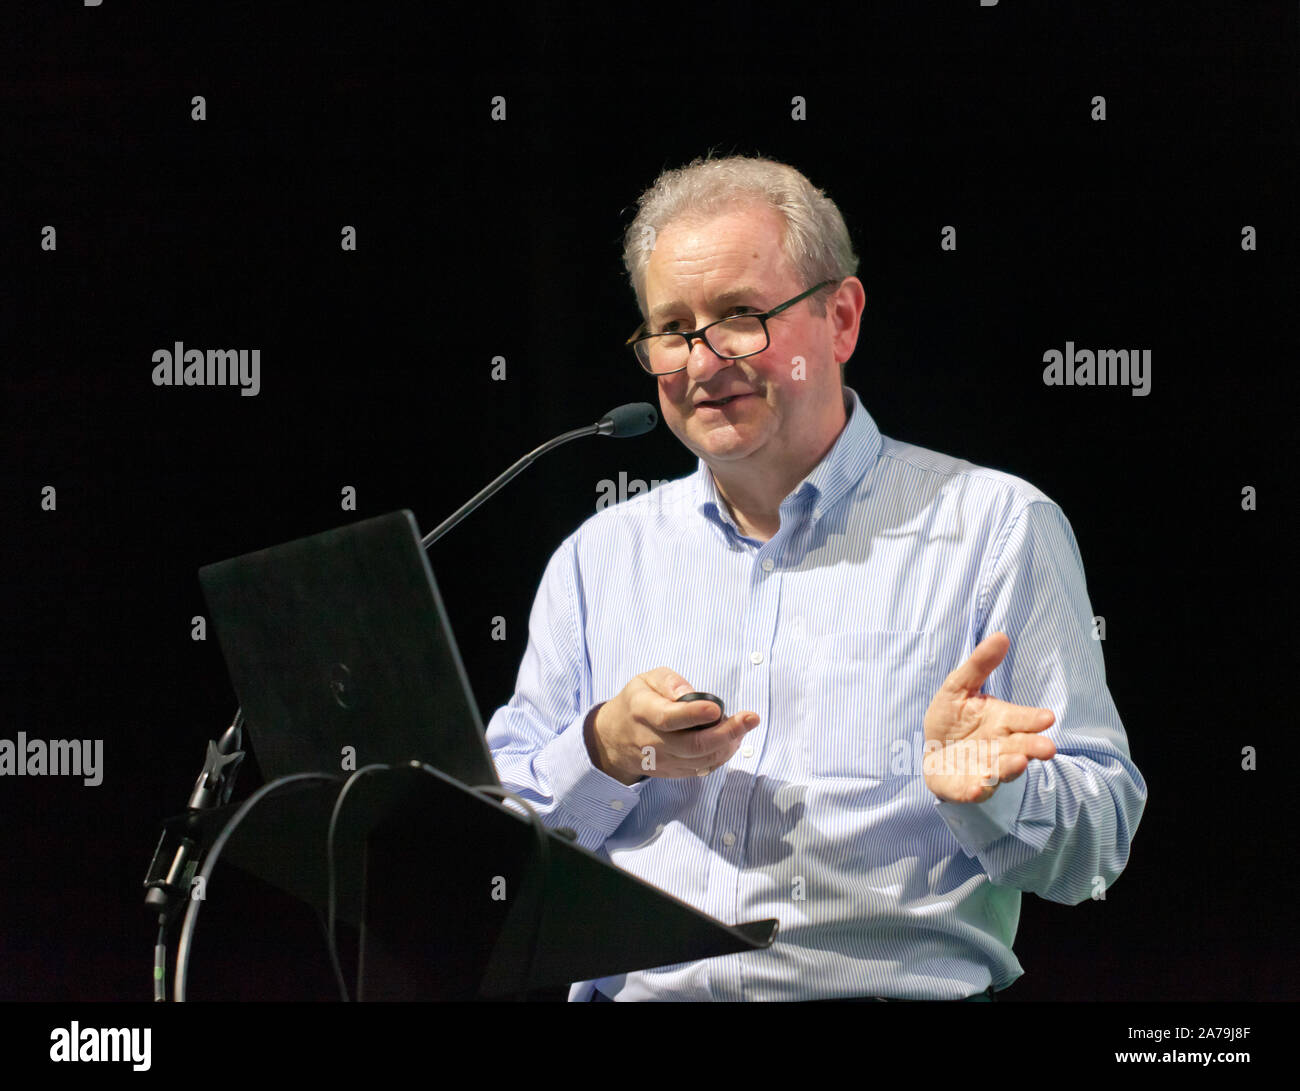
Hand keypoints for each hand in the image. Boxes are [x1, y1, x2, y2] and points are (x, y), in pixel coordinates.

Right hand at [585, 668, 759, 785]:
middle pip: (693, 745)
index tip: (717, 708)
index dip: (694, 715)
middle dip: (726, 732)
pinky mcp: (673, 772)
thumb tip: (690, 693)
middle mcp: (652, 741)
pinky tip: (732, 740)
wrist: (615, 739)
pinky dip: (721, 756)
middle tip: (751, 718)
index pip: (669, 718)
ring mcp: (663, 761)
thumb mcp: (645, 680)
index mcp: (643, 712)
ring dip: (728, 744)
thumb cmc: (636, 703)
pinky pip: (702, 768)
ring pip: (702, 759)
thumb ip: (669, 682)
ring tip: (744, 726)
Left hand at [923, 632, 1055, 803]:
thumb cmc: (953, 717)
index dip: (1034, 719)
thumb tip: (1001, 635)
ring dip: (1010, 768)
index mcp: (1003, 721)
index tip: (1047, 717)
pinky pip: (973, 790)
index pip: (1023, 720)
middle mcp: (1001, 747)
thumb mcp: (959, 686)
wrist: (933, 751)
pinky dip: (976, 790)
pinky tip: (976, 788)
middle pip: (1021, 748)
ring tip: (1018, 763)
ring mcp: (985, 768)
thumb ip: (980, 665)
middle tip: (1048, 749)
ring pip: (1002, 769)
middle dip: (1034, 748)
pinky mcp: (966, 787)